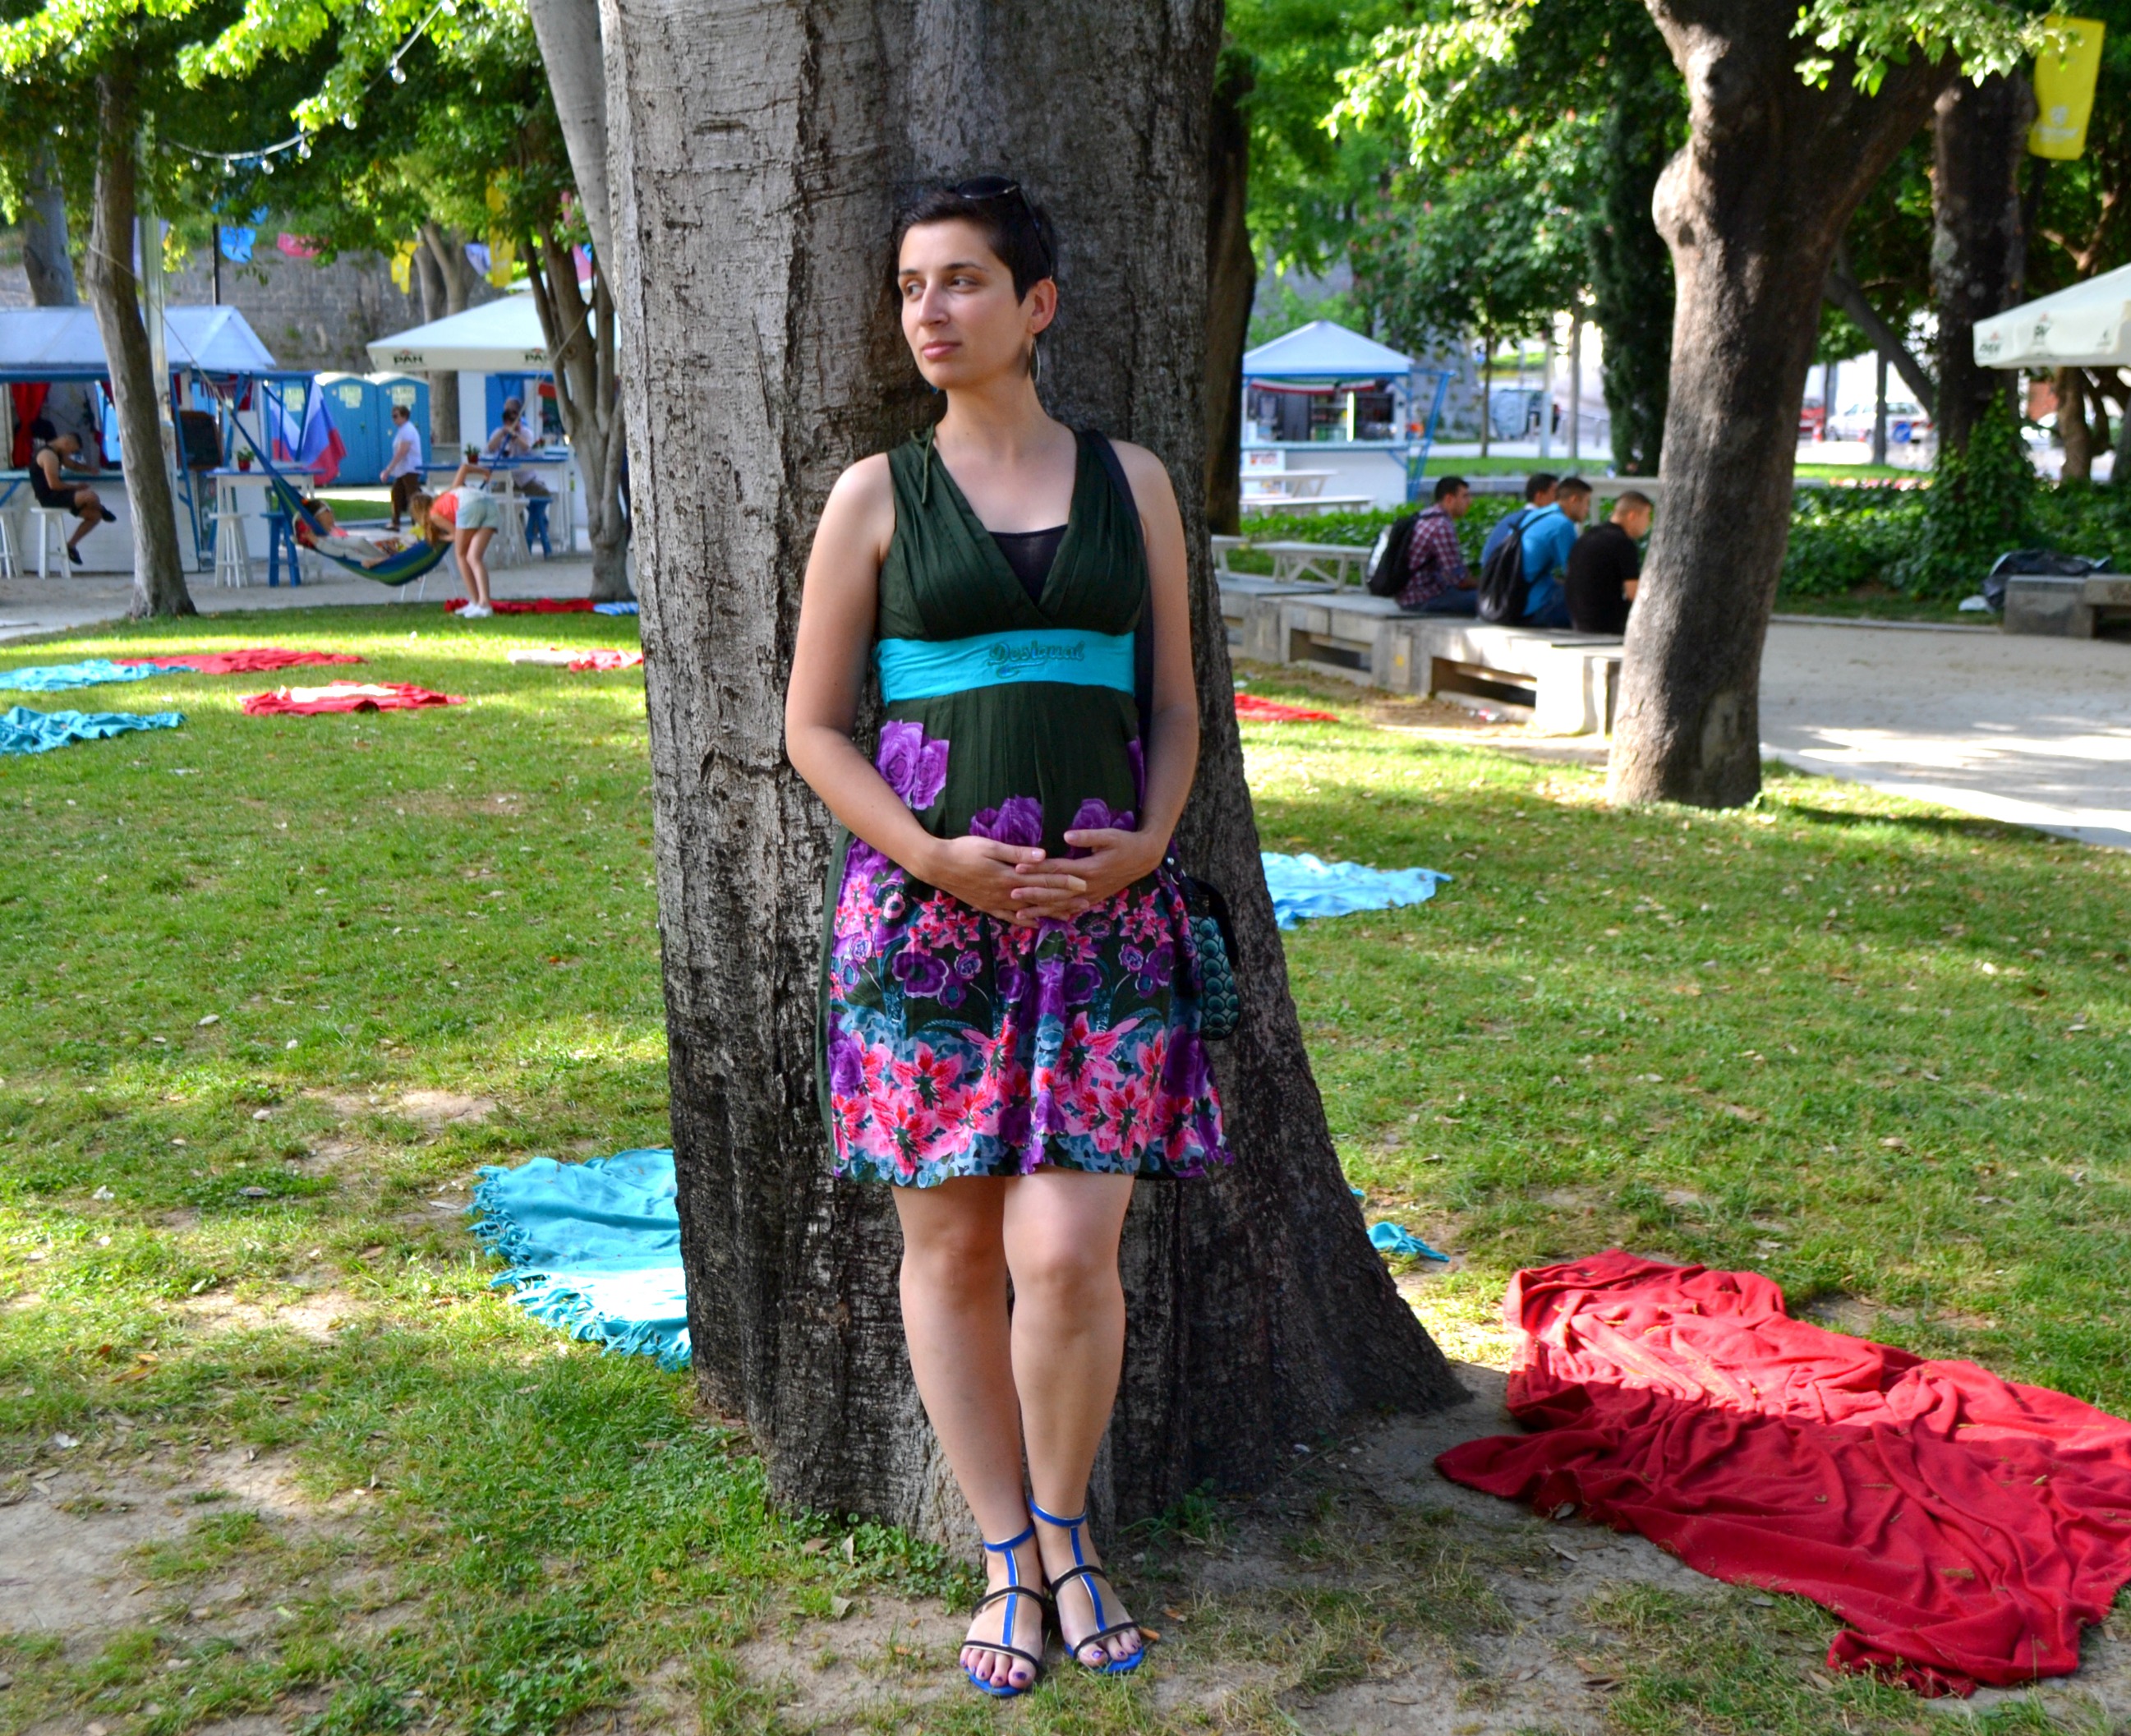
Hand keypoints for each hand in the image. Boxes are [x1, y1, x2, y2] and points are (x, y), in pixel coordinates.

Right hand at [920, 834, 1085, 927]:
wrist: (936, 865)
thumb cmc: (963, 849)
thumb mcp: (989, 846)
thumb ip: (1017, 853)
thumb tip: (1042, 856)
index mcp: (1008, 876)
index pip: (1043, 879)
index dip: (1064, 882)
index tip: (1083, 884)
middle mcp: (1005, 893)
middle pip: (1040, 897)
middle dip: (1064, 900)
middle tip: (1085, 903)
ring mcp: (996, 902)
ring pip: (1029, 911)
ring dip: (1050, 913)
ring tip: (1069, 916)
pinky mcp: (988, 906)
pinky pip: (1010, 917)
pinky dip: (1025, 921)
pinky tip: (1037, 923)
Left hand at [1014, 826, 1164, 921]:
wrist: (1144, 858)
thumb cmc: (1125, 843)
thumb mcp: (1109, 835)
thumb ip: (1087, 836)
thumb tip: (1066, 834)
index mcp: (1089, 868)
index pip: (1057, 870)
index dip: (1037, 869)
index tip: (1018, 868)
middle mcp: (1087, 885)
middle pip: (1055, 892)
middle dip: (1032, 894)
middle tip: (1011, 894)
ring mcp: (1091, 895)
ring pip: (1061, 905)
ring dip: (1040, 909)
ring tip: (1019, 913)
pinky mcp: (1094, 899)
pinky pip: (1072, 910)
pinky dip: (1056, 915)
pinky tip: (1042, 920)